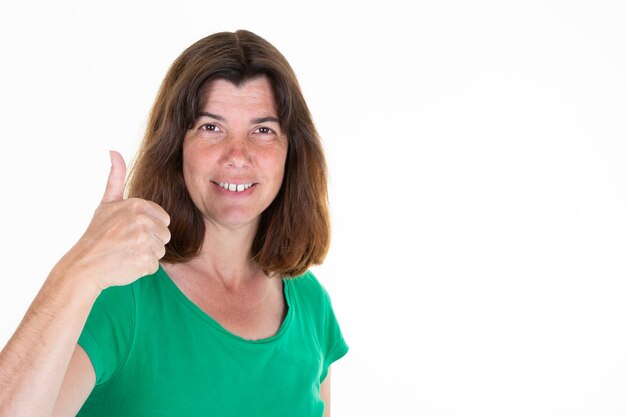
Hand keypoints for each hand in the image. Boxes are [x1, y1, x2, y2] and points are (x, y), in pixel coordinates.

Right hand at [55, 151, 170, 290]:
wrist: (84, 265)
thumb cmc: (97, 234)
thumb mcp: (106, 203)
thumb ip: (115, 178)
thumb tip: (113, 151)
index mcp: (138, 205)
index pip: (164, 219)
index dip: (149, 227)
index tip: (129, 230)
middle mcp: (143, 222)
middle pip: (165, 235)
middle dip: (149, 241)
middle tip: (126, 243)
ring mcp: (145, 242)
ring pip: (161, 250)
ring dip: (146, 254)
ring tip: (126, 252)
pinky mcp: (145, 261)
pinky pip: (154, 265)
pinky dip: (142, 267)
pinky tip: (126, 263)